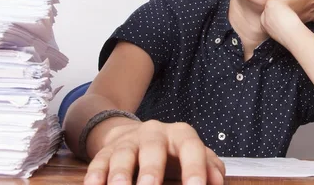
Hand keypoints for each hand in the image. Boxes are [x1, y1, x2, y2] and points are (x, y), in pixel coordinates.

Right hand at [84, 120, 224, 184]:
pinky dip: (95, 176)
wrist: (138, 137)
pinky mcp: (106, 152)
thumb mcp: (194, 155)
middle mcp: (154, 134)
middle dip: (152, 169)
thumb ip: (209, 167)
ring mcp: (128, 142)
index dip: (195, 168)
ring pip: (123, 154)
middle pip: (153, 148)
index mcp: (181, 135)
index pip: (191, 148)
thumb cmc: (173, 153)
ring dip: (120, 174)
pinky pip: (99, 162)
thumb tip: (217, 182)